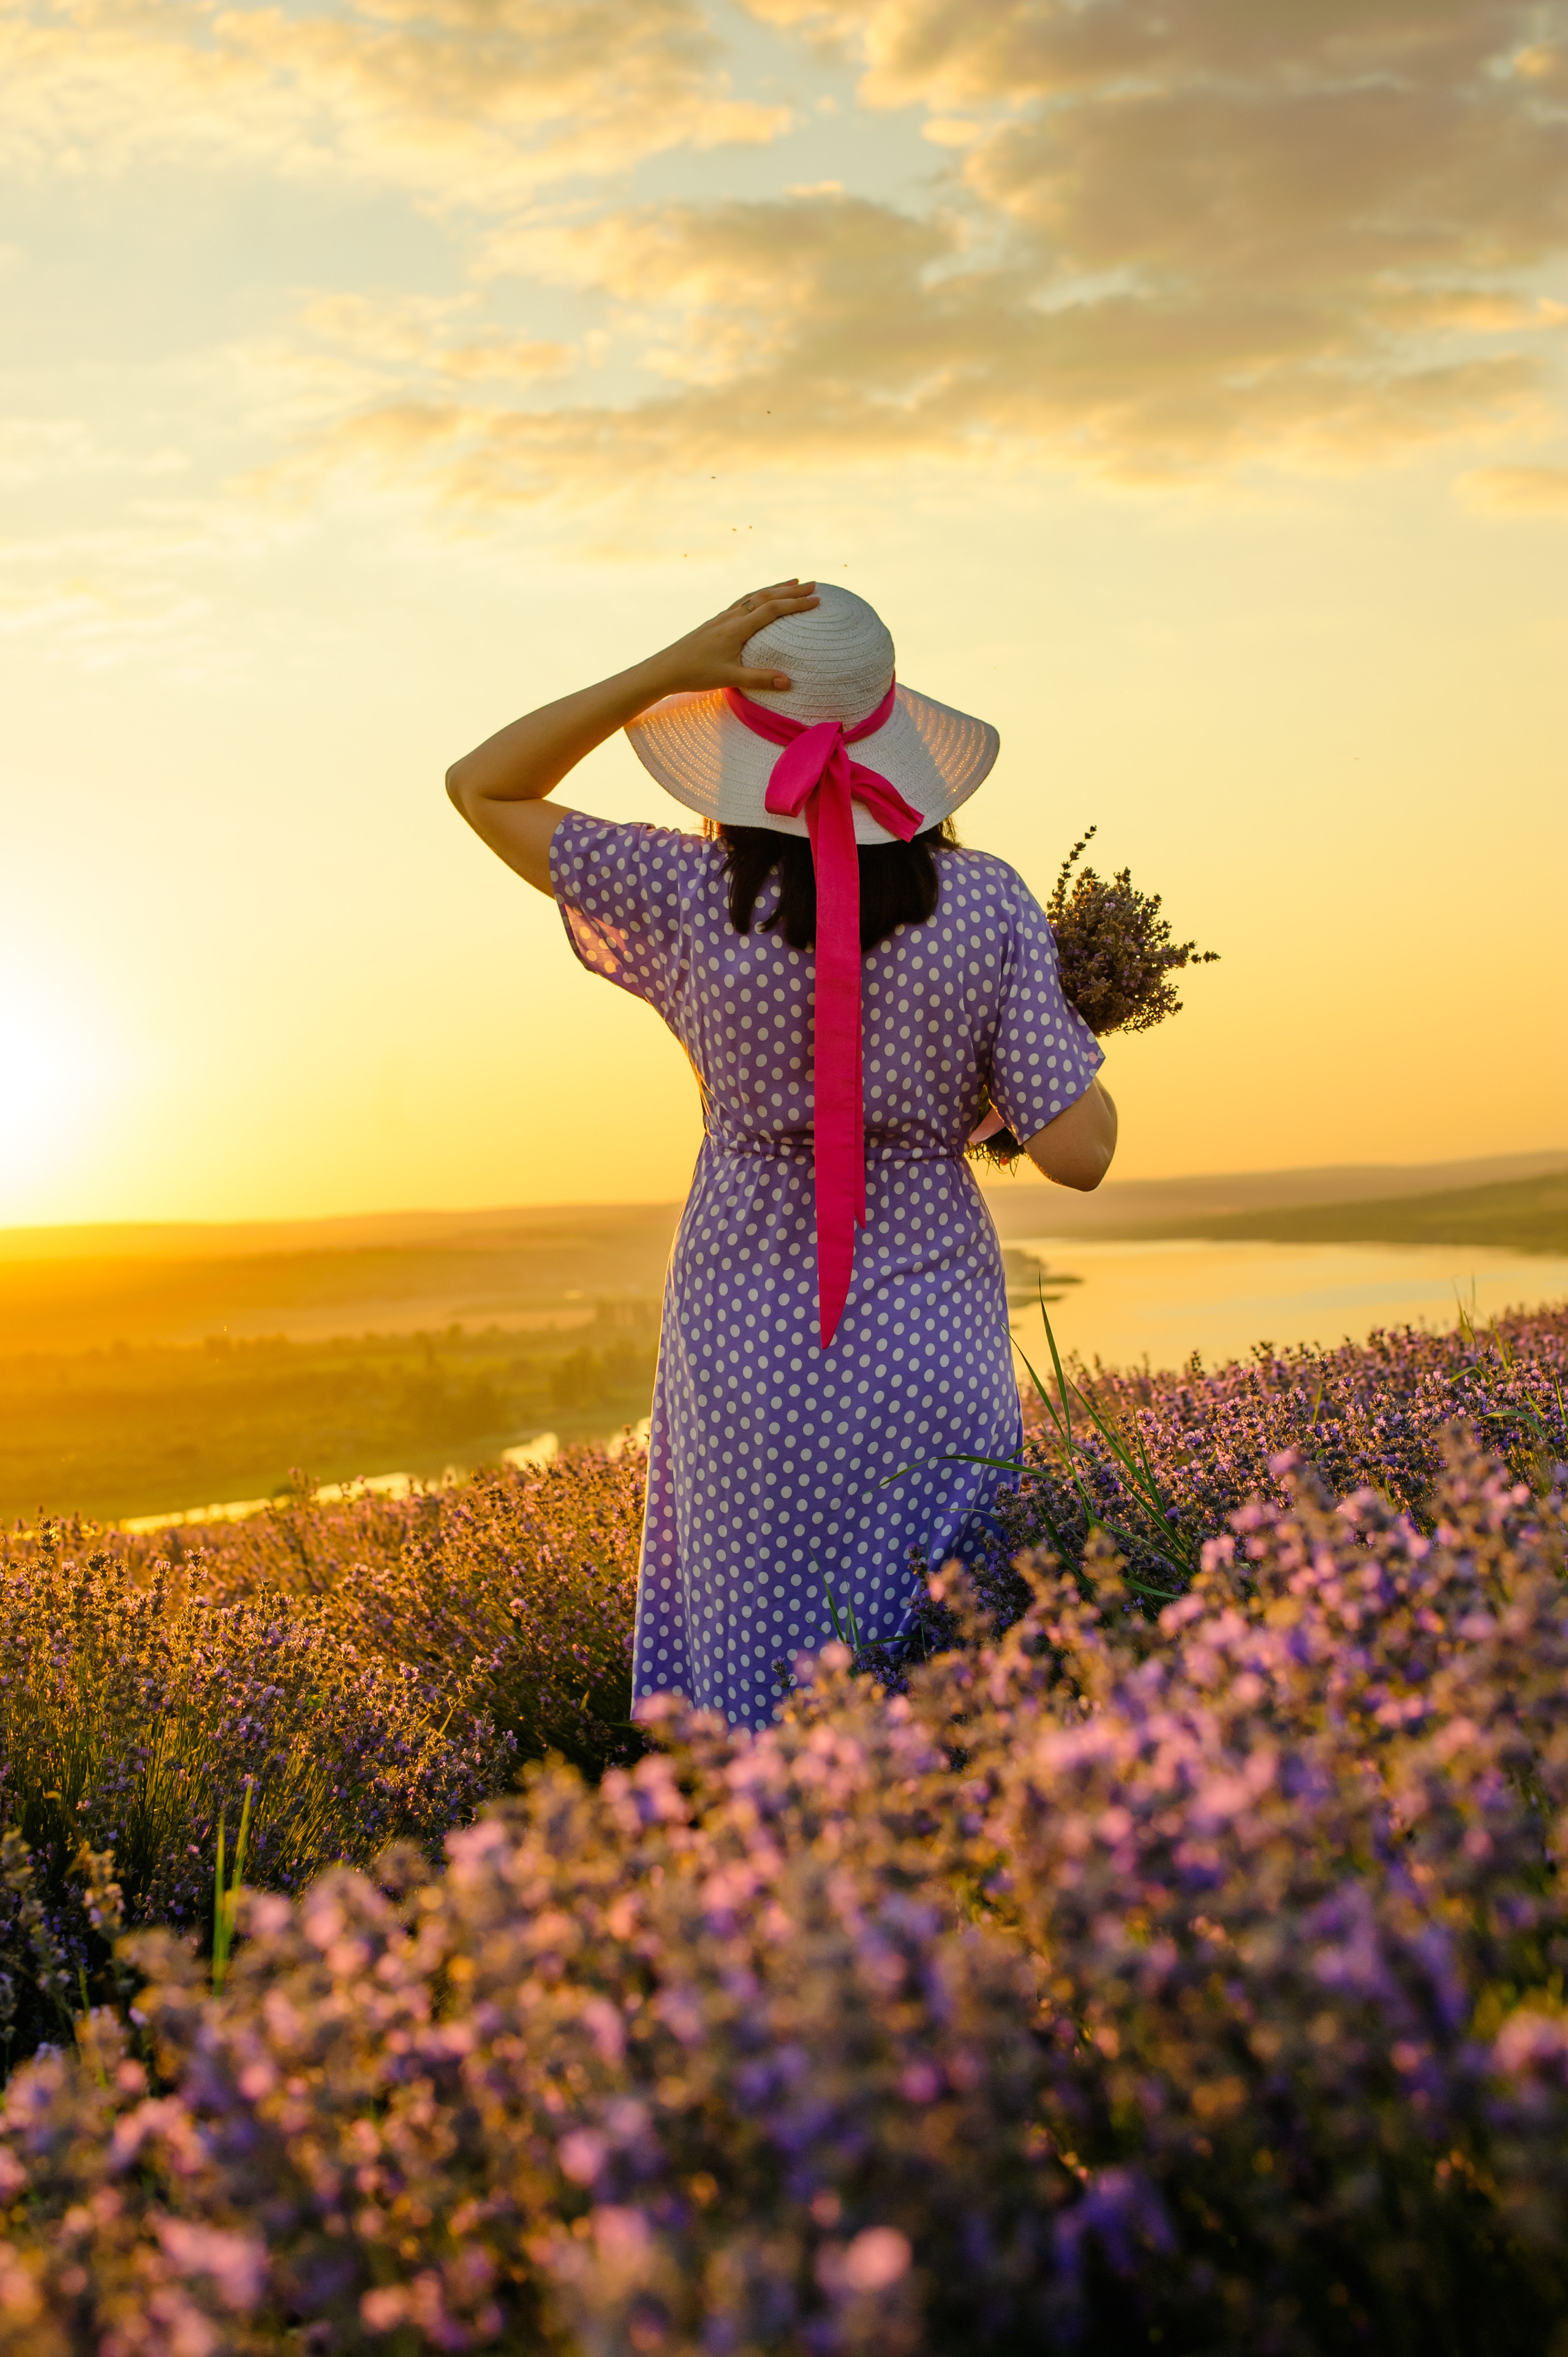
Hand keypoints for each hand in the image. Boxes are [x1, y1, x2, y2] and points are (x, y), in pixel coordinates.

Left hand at [642, 580, 818, 698]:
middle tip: (813, 585)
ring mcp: (723, 617)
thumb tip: (789, 682)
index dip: (796, 605)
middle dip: (791, 591)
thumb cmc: (696, 674)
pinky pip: (742, 601)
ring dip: (775, 588)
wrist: (666, 668)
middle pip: (766, 597)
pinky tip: (761, 597)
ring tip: (793, 583)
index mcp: (737, 628)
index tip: (817, 600)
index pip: (772, 610)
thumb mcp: (729, 678)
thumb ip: (759, 679)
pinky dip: (758, 595)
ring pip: (754, 596)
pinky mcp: (716, 622)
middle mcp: (731, 617)